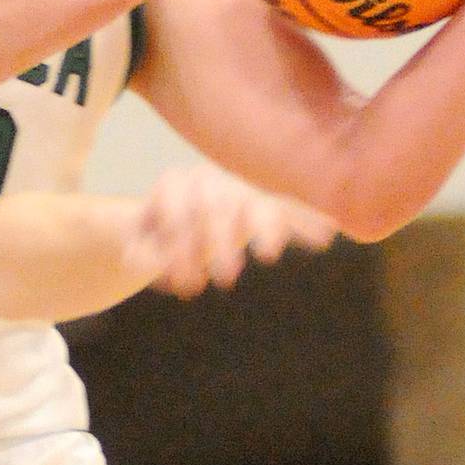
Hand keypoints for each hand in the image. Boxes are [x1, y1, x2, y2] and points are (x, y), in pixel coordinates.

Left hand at [124, 164, 337, 297]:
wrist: (178, 213)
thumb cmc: (157, 232)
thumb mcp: (139, 240)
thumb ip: (138, 251)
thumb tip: (142, 264)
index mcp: (174, 183)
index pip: (176, 211)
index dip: (179, 247)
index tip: (184, 284)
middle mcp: (208, 180)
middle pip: (215, 208)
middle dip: (219, 244)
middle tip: (224, 279)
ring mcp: (238, 189)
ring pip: (254, 204)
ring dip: (262, 230)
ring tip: (267, 254)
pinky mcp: (264, 202)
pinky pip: (287, 211)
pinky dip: (305, 222)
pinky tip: (326, 235)